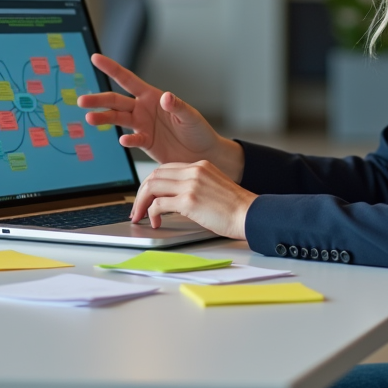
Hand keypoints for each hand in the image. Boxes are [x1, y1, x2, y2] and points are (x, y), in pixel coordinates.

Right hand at [78, 54, 243, 179]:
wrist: (203, 153)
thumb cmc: (198, 130)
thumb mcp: (189, 115)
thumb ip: (177, 106)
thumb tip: (166, 97)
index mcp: (152, 96)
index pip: (127, 79)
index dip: (111, 68)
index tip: (95, 58)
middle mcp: (143, 109)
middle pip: (115, 101)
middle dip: (98, 99)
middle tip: (82, 100)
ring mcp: (142, 125)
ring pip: (117, 119)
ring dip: (103, 119)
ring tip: (90, 119)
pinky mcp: (145, 142)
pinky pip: (133, 139)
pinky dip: (128, 140)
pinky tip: (124, 140)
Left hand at [131, 161, 256, 239]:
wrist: (250, 214)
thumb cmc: (235, 208)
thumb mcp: (213, 186)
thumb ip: (195, 185)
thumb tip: (173, 199)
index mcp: (200, 165)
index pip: (165, 168)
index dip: (151, 183)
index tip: (146, 197)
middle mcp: (194, 171)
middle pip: (154, 175)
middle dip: (141, 193)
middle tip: (137, 208)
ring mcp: (191, 184)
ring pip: (152, 187)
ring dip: (141, 203)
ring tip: (140, 216)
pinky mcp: (189, 200)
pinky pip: (158, 204)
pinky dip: (152, 213)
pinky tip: (156, 222)